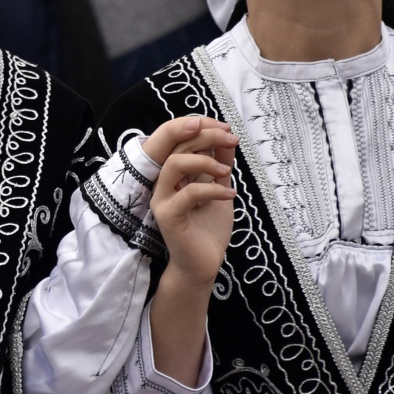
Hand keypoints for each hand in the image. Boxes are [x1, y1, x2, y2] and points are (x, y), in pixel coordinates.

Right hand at [147, 119, 237, 290]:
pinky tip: (229, 194)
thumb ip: (220, 166)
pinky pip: (188, 194)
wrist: (203, 265)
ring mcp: (162, 199)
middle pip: (178, 146)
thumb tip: (228, 140)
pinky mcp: (167, 216)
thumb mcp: (220, 190)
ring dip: (205, 162)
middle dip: (207, 137)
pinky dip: (212, 190)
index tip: (227, 128)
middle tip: (231, 139)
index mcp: (174, 174)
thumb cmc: (208, 230)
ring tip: (226, 171)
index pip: (181, 140)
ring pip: (175, 164)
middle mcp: (163, 183)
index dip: (202, 128)